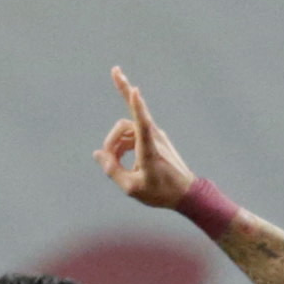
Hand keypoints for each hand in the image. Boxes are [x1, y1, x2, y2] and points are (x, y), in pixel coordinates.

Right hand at [95, 66, 197, 208]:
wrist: (186, 193)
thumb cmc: (160, 192)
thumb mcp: (131, 187)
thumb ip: (112, 170)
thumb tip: (97, 153)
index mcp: (150, 151)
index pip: (143, 125)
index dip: (137, 107)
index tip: (135, 89)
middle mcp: (154, 138)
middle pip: (126, 123)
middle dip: (111, 137)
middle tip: (104, 152)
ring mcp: (156, 136)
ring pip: (127, 130)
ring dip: (115, 144)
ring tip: (111, 162)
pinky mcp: (155, 139)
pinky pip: (133, 136)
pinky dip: (123, 146)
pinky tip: (118, 160)